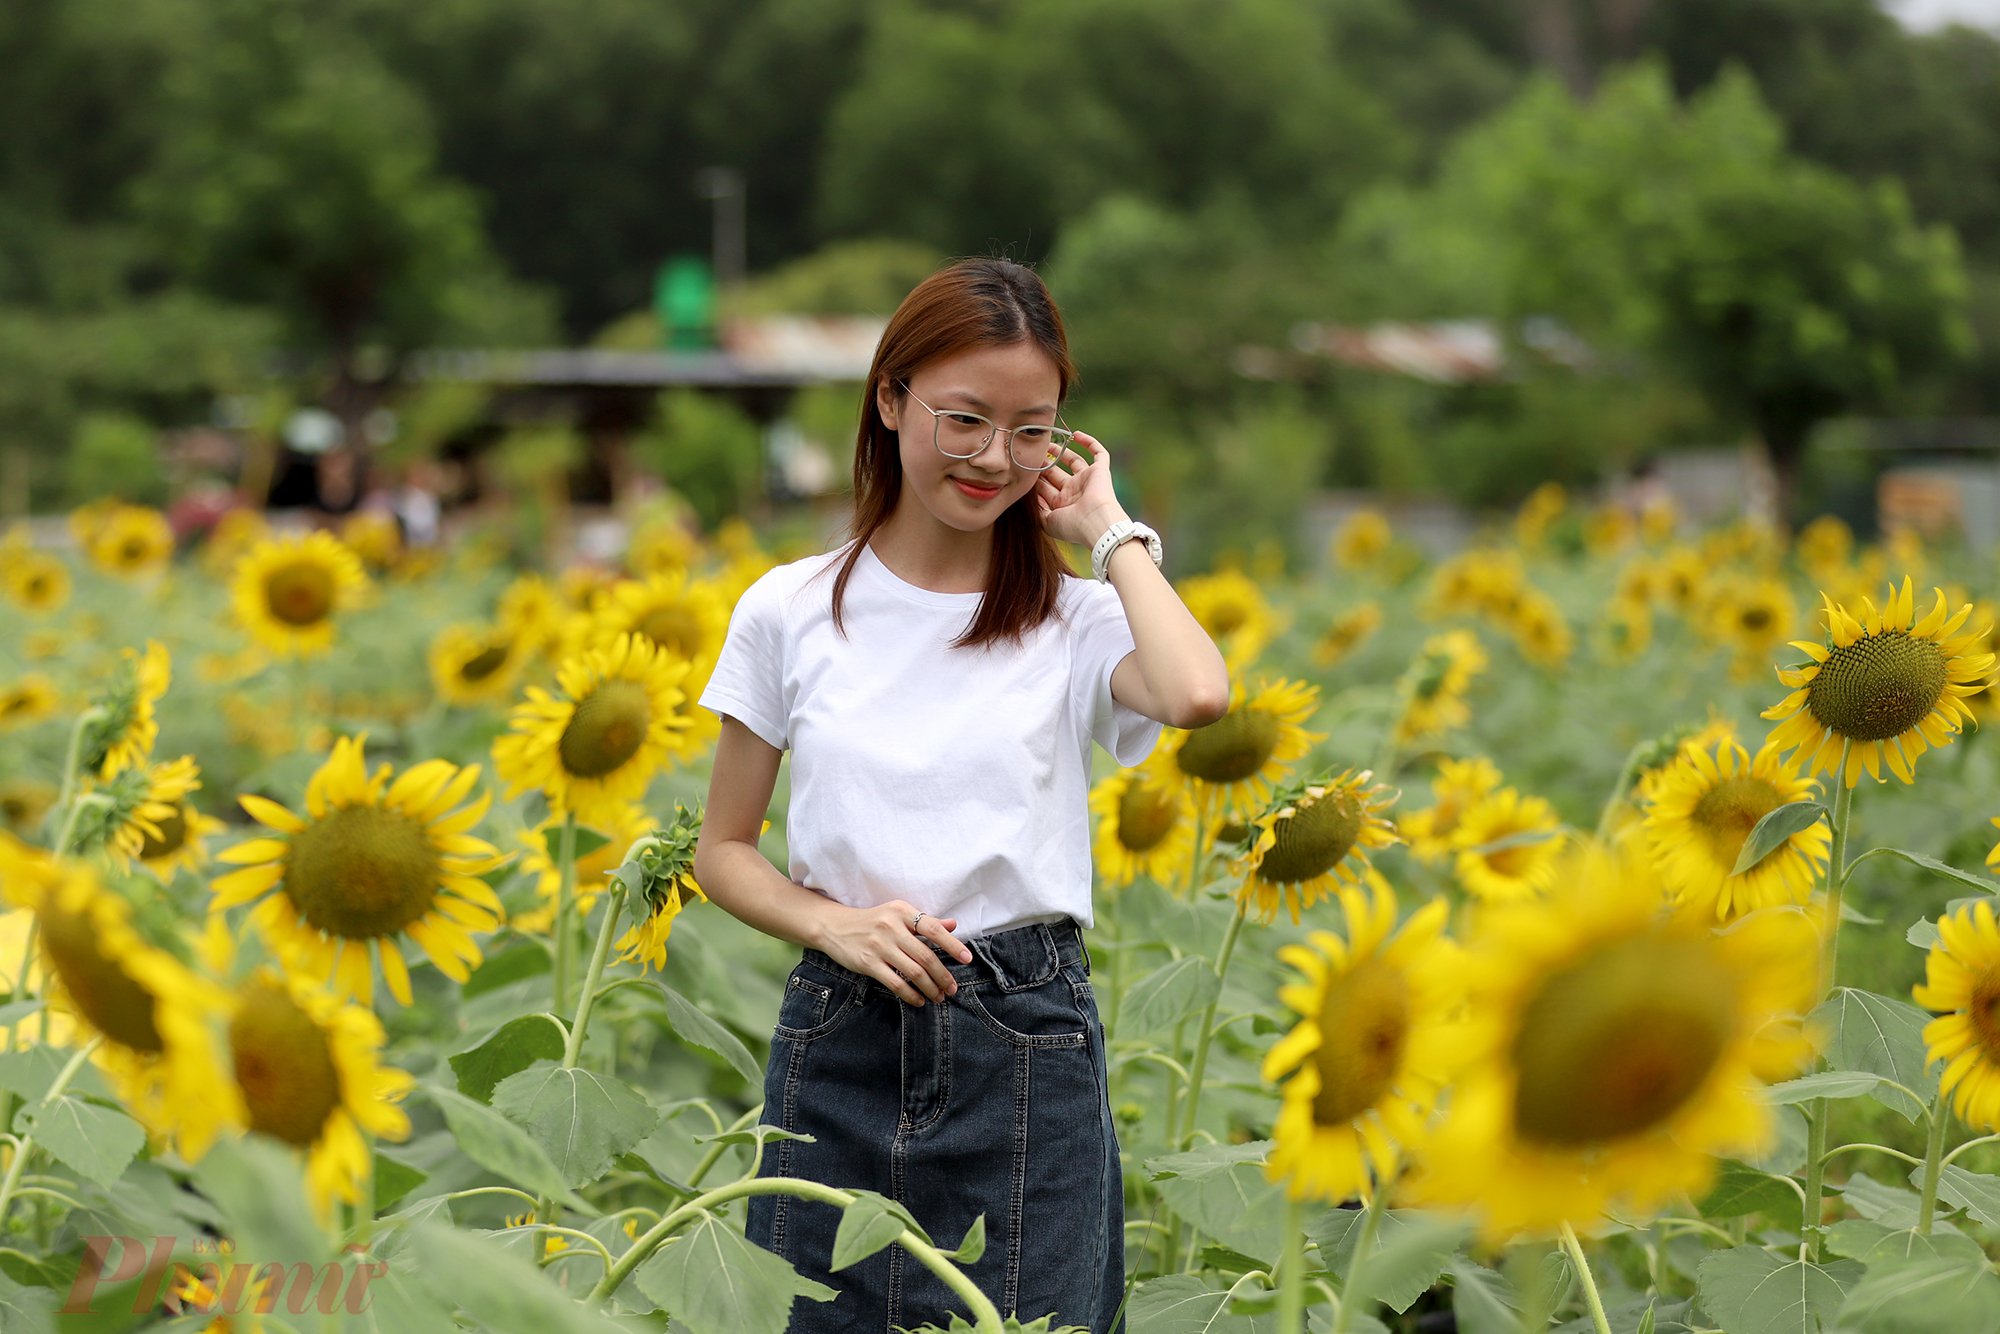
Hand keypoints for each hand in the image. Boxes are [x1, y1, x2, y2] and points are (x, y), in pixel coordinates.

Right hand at [815, 900, 971, 1006]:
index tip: (967, 959)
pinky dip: (910, 994)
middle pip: (926, 956)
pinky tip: (919, 1000)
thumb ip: (926, 921)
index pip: (933, 929)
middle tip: (952, 988)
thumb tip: (954, 925)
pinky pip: (895, 983)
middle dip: (943, 976)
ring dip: (930, 988)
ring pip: (914, 972)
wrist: (835, 927)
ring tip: (939, 996)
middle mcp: (892, 927)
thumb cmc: (872, 921)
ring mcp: (879, 946)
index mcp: (902, 912)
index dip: (953, 945)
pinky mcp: (868, 963)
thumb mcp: (898, 914)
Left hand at [1033, 432, 1124, 548]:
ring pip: (1074, 461)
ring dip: (1061, 452)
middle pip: (1057, 473)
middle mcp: (1075, 491)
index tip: (1024, 469)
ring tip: (1048, 444)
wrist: (1095, 523)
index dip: (1036, 479)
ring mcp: (1088, 480)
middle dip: (1045, 464)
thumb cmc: (1072, 526)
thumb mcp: (1047, 522)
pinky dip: (1089, 442)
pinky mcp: (1101, 471)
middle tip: (1034, 454)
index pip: (1047, 487)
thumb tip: (1031, 495)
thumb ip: (1037, 509)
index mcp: (1063, 504)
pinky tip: (1076, 435)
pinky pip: (1099, 453)